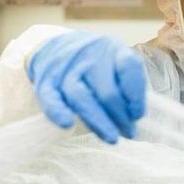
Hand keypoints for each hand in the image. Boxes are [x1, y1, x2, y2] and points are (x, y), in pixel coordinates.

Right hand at [27, 31, 146, 142]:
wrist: (56, 44)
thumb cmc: (98, 63)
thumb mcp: (118, 62)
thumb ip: (129, 85)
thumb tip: (134, 117)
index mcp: (112, 51)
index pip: (128, 66)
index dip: (136, 93)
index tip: (138, 115)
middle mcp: (89, 58)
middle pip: (107, 91)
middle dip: (121, 116)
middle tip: (129, 133)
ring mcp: (66, 70)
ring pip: (81, 97)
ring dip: (98, 121)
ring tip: (112, 138)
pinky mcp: (46, 82)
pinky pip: (50, 98)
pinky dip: (57, 111)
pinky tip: (67, 124)